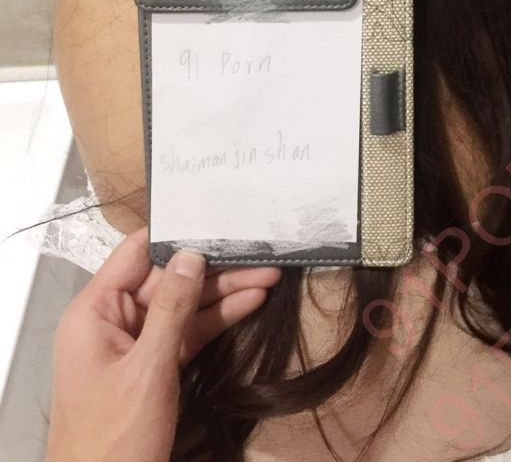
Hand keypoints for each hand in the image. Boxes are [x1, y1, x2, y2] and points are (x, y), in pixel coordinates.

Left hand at [47, 228, 279, 461]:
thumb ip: (172, 308)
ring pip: (184, 304)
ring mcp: (134, 343)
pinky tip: (250, 302)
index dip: (175, 234)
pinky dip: (217, 319)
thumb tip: (191, 255)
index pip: (136, 253)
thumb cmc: (113, 439)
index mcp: (95, 311)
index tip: (214, 218)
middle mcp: (112, 319)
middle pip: (168, 278)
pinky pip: (187, 331)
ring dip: (224, 293)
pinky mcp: (153, 364)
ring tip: (268, 275)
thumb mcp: (148, 369)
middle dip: (214, 268)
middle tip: (259, 255)